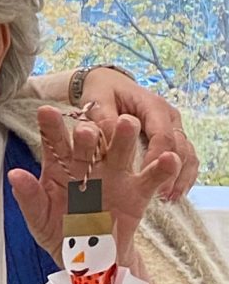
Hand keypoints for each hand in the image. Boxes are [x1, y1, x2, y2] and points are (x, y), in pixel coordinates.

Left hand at [10, 108, 178, 266]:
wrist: (88, 260)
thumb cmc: (59, 233)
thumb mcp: (39, 219)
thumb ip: (29, 197)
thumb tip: (14, 174)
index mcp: (60, 167)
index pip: (55, 143)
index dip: (50, 127)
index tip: (45, 112)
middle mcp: (89, 165)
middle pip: (90, 143)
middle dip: (88, 134)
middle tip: (87, 128)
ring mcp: (114, 175)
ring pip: (120, 151)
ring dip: (124, 138)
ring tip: (127, 124)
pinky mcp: (137, 192)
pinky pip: (150, 178)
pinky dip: (161, 169)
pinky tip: (167, 158)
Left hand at [80, 70, 196, 198]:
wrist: (108, 85)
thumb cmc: (101, 91)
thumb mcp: (96, 100)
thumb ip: (103, 118)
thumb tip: (108, 138)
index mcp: (152, 105)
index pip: (163, 135)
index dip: (158, 158)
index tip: (148, 178)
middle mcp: (168, 116)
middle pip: (180, 147)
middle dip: (173, 172)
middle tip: (163, 195)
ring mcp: (173, 127)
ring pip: (187, 154)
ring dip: (181, 177)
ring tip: (169, 199)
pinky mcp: (171, 138)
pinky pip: (184, 159)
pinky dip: (181, 176)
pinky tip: (172, 195)